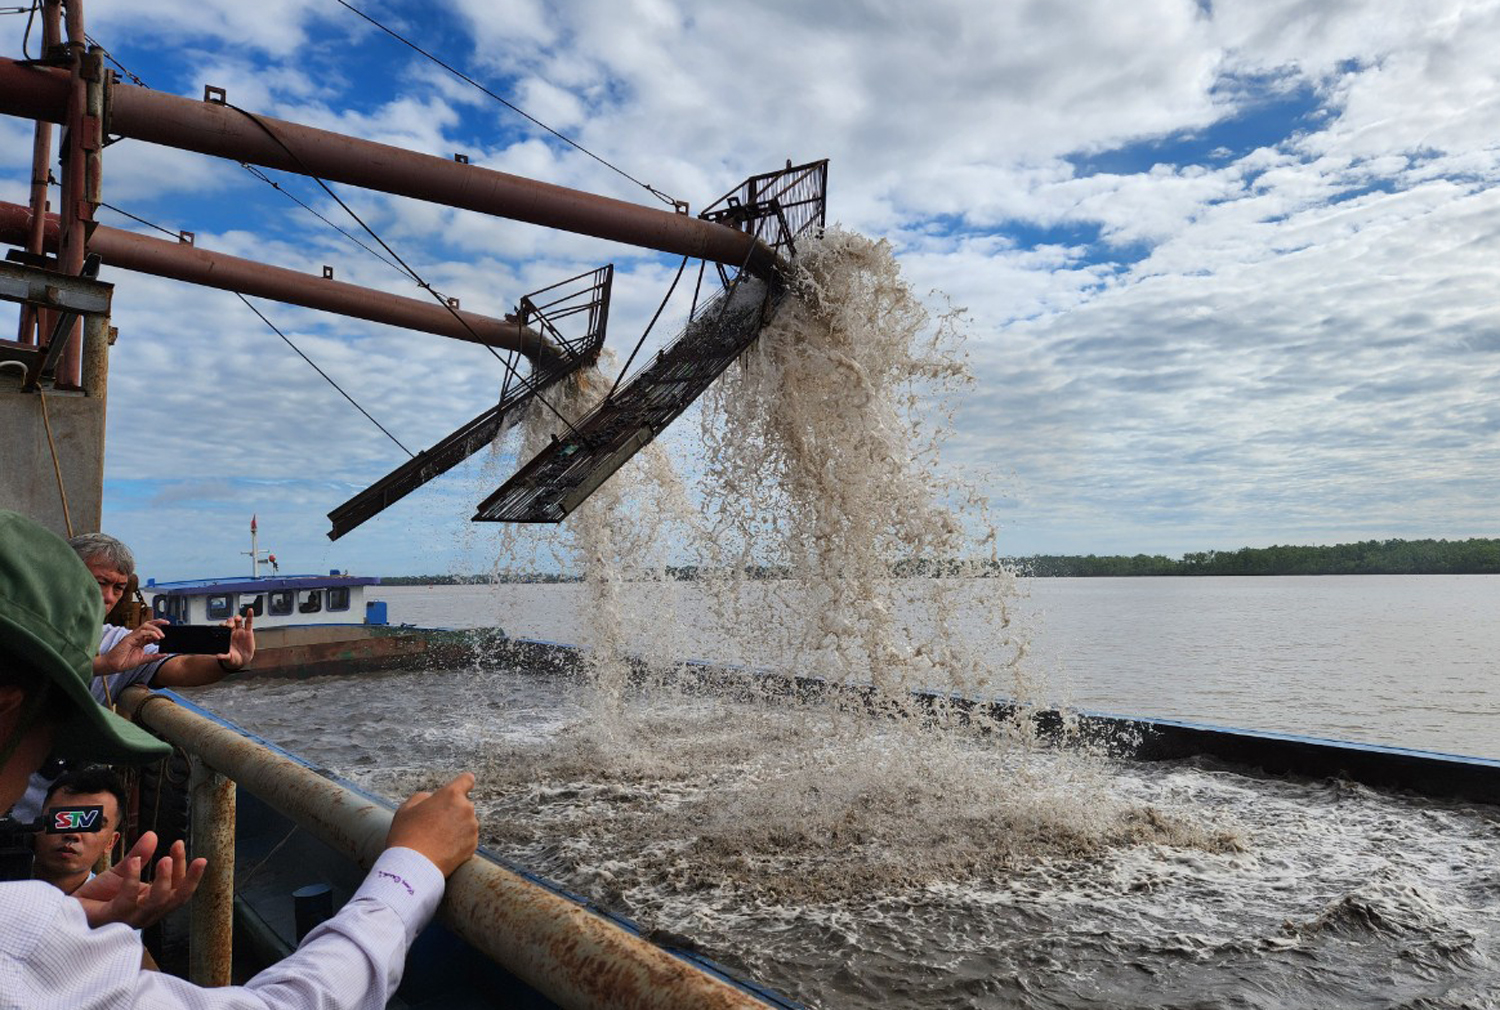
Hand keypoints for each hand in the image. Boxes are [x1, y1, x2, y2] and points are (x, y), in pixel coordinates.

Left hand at [73, 832, 207, 928]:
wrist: (69, 911)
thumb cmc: (99, 896)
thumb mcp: (123, 870)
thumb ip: (138, 854)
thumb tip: (153, 834)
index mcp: (154, 903)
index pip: (179, 889)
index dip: (184, 867)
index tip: (178, 842)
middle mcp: (147, 914)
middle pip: (176, 899)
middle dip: (186, 876)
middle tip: (181, 849)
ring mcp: (130, 917)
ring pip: (157, 903)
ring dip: (164, 880)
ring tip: (164, 858)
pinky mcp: (111, 916)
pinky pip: (127, 900)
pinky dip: (133, 879)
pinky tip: (133, 862)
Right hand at [95, 620, 165, 674]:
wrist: (113, 666)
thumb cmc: (124, 662)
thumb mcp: (143, 660)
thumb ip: (154, 657)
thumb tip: (164, 655)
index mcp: (140, 641)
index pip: (151, 631)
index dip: (159, 629)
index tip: (168, 631)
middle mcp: (136, 636)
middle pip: (148, 624)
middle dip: (158, 622)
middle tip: (167, 624)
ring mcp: (132, 636)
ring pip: (145, 626)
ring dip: (156, 629)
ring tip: (162, 635)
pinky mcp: (129, 638)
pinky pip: (141, 632)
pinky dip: (150, 633)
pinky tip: (156, 637)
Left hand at [216, 611, 254, 670]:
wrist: (243, 660)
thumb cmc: (234, 658)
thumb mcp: (228, 658)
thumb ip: (224, 656)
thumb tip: (218, 656)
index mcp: (227, 636)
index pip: (223, 627)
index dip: (223, 625)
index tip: (223, 626)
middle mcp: (233, 632)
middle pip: (230, 622)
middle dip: (230, 621)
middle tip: (230, 624)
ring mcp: (241, 631)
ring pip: (238, 621)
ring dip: (237, 618)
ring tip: (237, 618)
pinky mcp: (248, 632)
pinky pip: (249, 622)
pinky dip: (250, 616)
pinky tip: (250, 610)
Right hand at [385, 773, 478, 877]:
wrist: (412, 866)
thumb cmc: (406, 835)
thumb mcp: (406, 808)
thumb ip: (423, 797)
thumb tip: (432, 799)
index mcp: (451, 795)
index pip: (466, 780)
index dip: (463, 783)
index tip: (461, 788)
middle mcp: (466, 808)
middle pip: (463, 805)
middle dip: (453, 811)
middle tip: (434, 825)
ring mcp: (472, 828)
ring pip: (466, 823)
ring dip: (457, 827)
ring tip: (436, 840)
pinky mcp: (473, 846)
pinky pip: (467, 839)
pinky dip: (458, 843)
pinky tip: (442, 850)